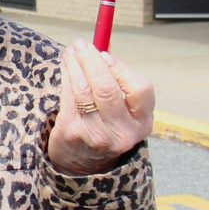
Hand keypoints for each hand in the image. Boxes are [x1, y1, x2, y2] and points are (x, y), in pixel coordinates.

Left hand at [46, 42, 154, 175]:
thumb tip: (101, 50)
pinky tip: (66, 67)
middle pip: (107, 88)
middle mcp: (121, 131)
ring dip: (75, 65)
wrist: (84, 164)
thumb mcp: (125, 112)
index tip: (105, 55)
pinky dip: (66, 76)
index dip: (121, 68)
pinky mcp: (72, 133)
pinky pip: (68, 97)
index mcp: (142, 123)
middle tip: (82, 45)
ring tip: (71, 52)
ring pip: (83, 90)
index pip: (140, 89)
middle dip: (92, 61)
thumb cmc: (107, 126)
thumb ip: (119, 83)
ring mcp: (95, 134)